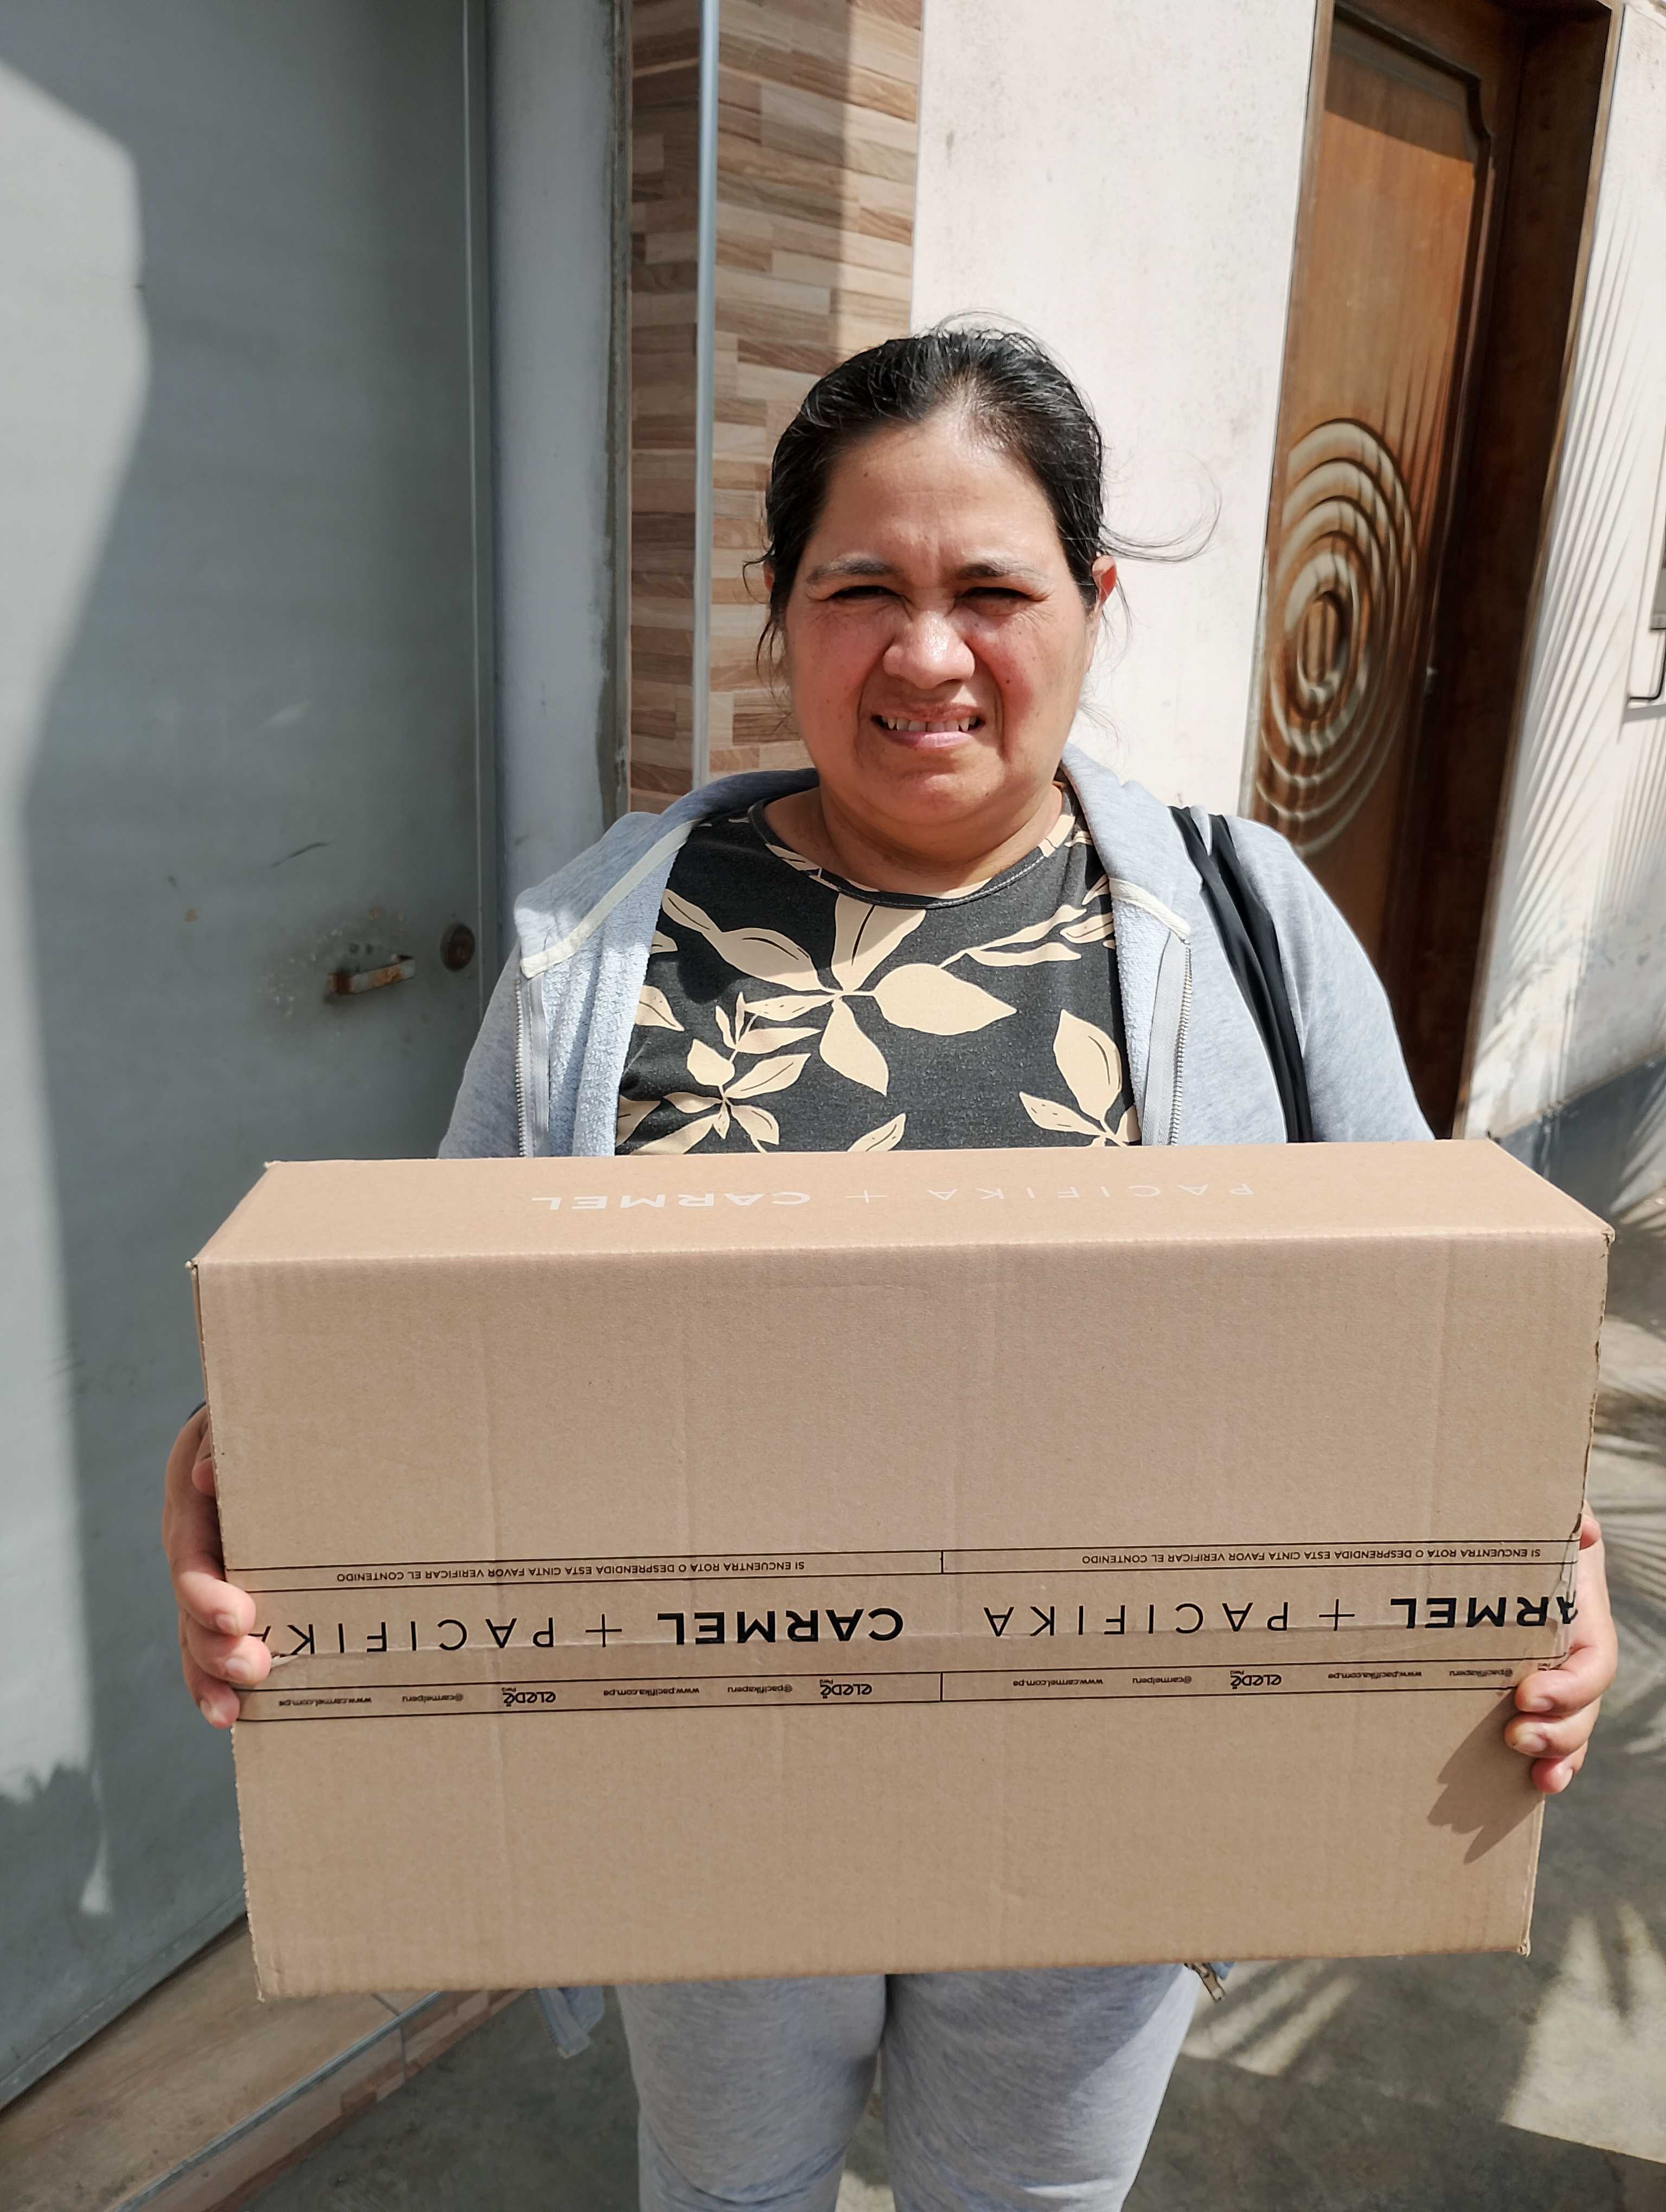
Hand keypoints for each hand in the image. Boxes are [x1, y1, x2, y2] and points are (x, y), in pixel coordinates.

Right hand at [163, 1406, 270, 1727]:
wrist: (248, 1442)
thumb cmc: (249, 1432)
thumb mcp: (229, 1426)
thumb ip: (221, 1446)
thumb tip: (207, 1479)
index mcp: (194, 1513)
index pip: (191, 1559)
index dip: (207, 1594)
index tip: (238, 1617)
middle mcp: (193, 1556)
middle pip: (190, 1612)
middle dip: (216, 1647)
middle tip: (251, 1668)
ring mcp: (206, 1583)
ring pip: (196, 1639)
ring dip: (211, 1678)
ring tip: (230, 1711)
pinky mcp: (227, 1601)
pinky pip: (215, 1646)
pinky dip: (218, 1682)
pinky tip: (231, 1714)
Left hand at [1506, 1507, 1614, 1794]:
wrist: (1496, 1528)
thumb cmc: (1524, 1518)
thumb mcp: (1550, 1508)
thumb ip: (1567, 1511)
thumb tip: (1583, 1530)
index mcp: (1581, 1613)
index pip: (1594, 1662)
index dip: (1571, 1686)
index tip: (1527, 1693)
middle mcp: (1572, 1650)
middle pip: (1585, 1707)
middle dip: (1559, 1730)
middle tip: (1515, 1734)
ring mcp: (1552, 1675)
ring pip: (1572, 1729)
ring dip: (1558, 1755)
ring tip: (1536, 1774)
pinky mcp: (1521, 1690)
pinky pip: (1546, 1734)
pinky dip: (1547, 1761)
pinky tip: (1534, 1783)